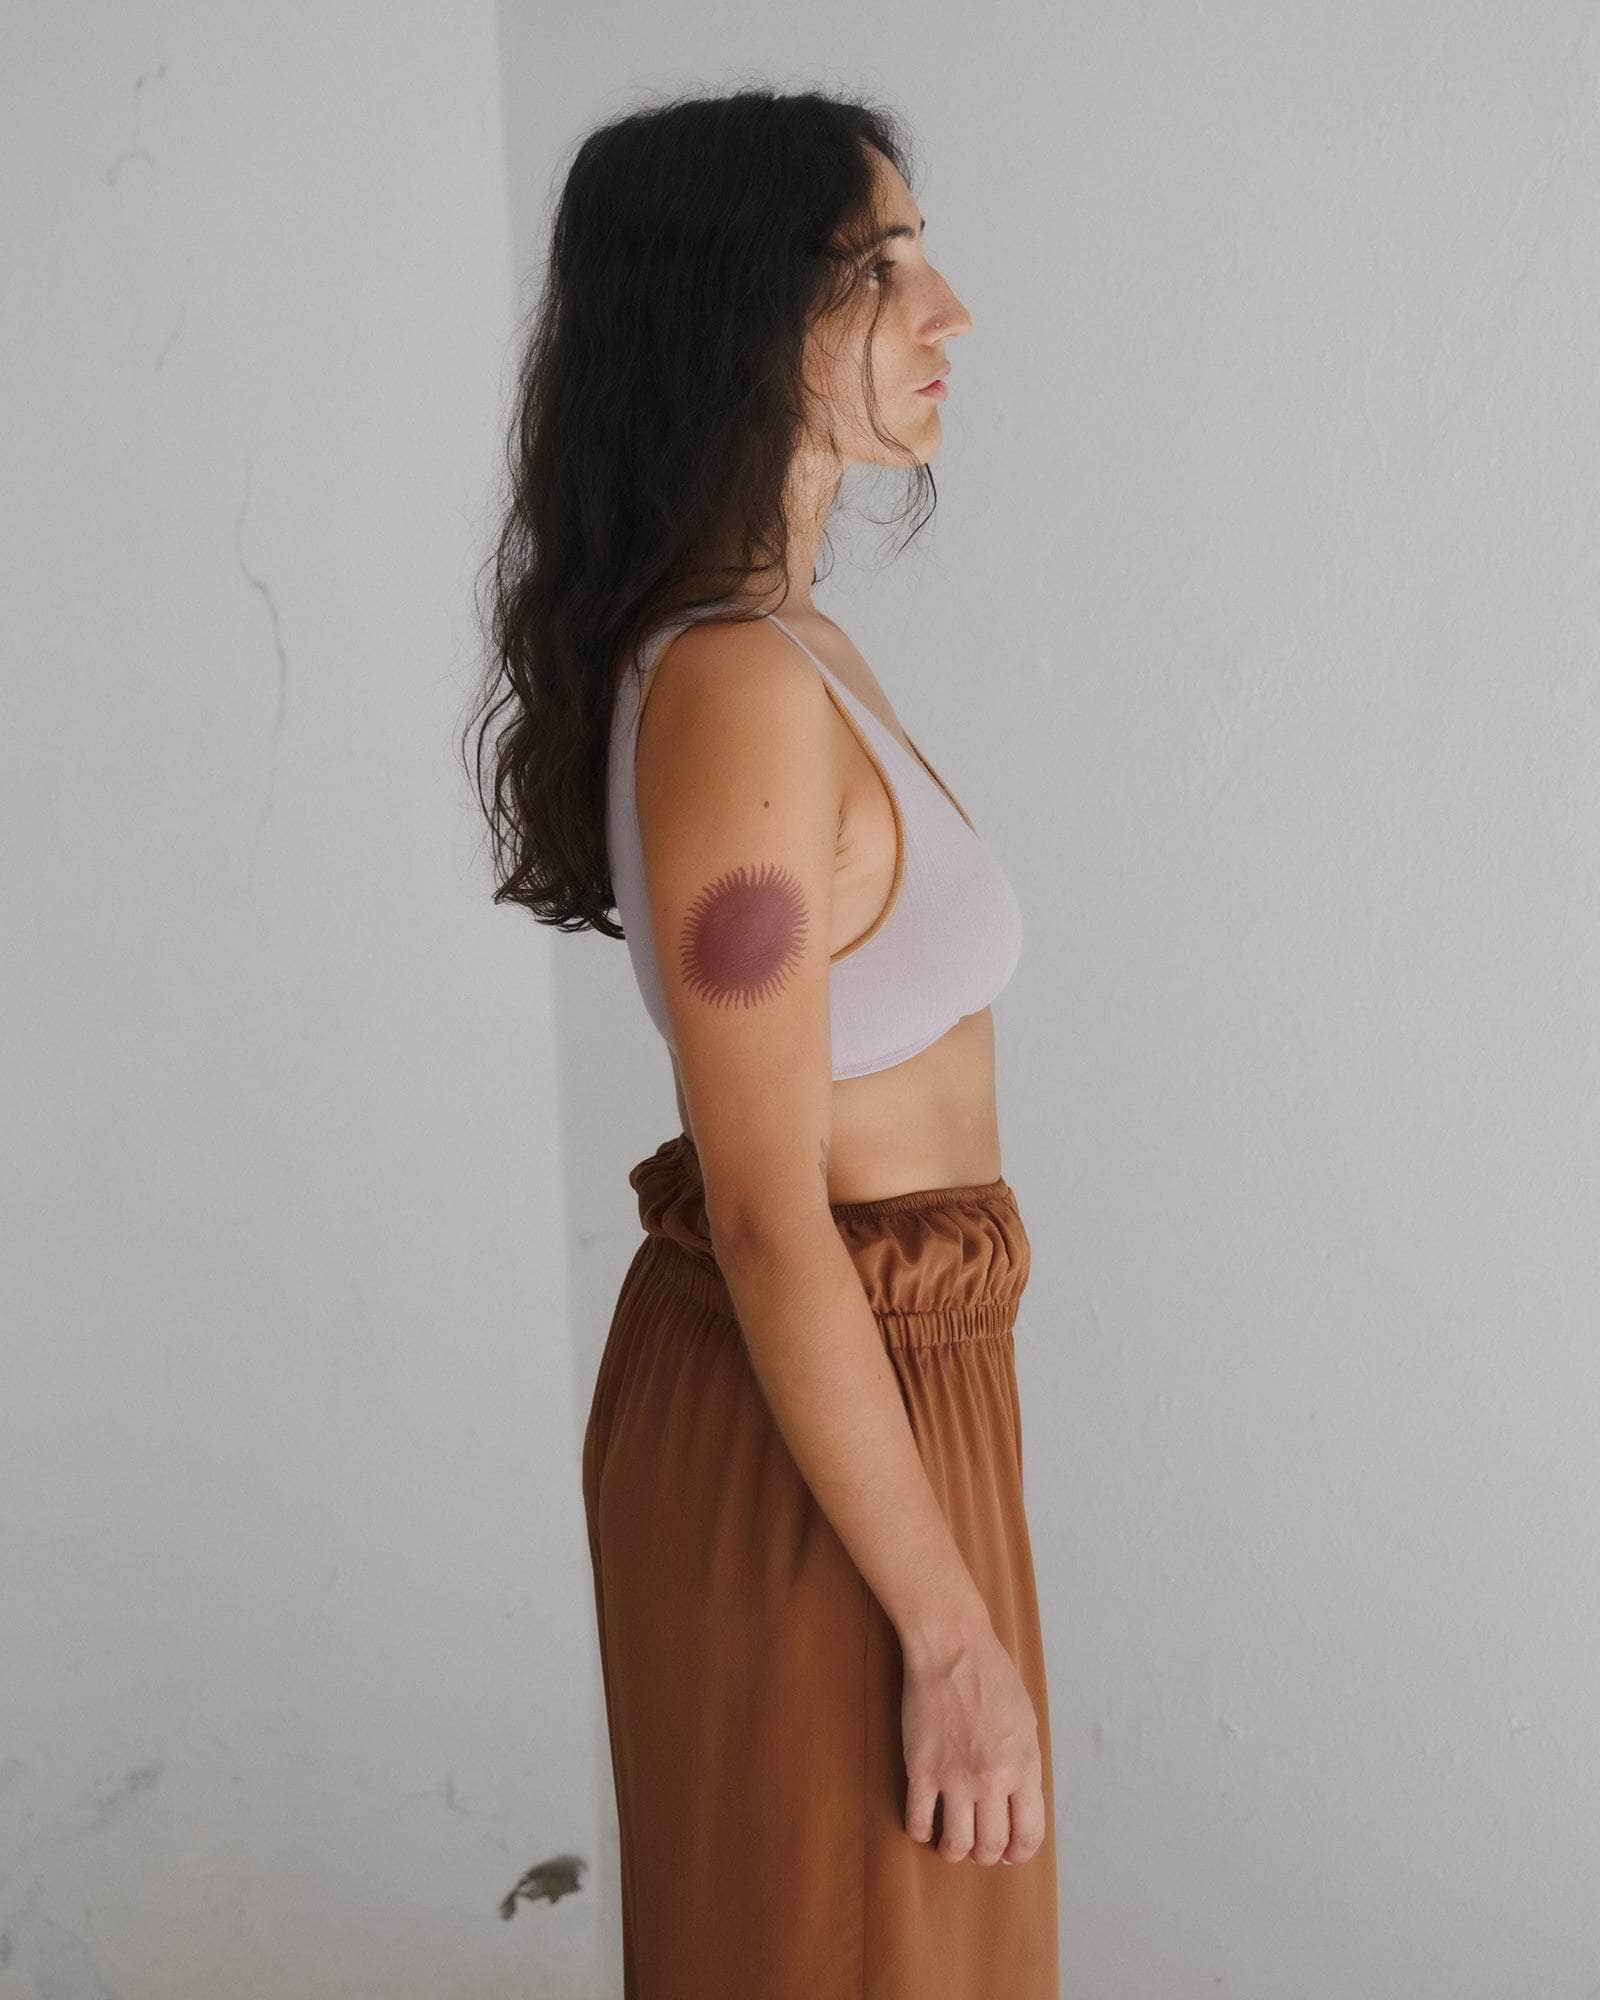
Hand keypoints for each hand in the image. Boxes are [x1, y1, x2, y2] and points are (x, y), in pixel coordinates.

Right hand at [900, 1623, 1045, 1864]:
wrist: (952, 1649)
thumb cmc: (992, 1676)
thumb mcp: (1026, 1722)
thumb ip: (1025, 1766)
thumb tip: (1018, 1802)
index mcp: (1024, 1768)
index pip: (1028, 1835)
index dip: (1019, 1852)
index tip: (1010, 1853)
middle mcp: (992, 1781)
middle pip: (991, 1846)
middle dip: (986, 1855)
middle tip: (979, 1848)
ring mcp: (954, 1778)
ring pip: (957, 1845)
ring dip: (955, 1852)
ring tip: (951, 1844)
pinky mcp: (922, 1770)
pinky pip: (919, 1821)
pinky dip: (922, 1832)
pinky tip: (924, 1826)